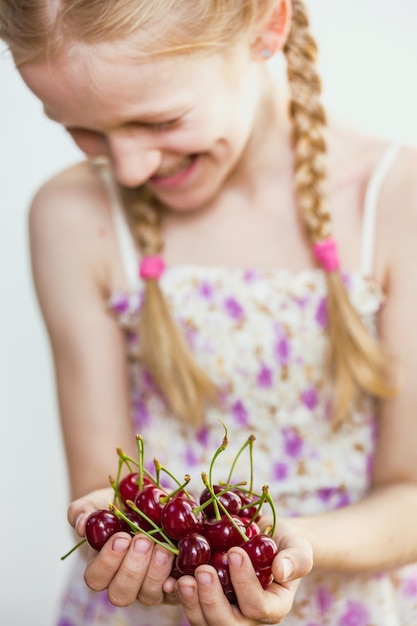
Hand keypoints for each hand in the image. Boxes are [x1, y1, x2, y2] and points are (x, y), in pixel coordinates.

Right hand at [67, 489, 177, 606]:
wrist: (145, 500)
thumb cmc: (115, 505)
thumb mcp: (95, 502)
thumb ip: (82, 511)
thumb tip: (82, 525)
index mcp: (101, 567)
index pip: (96, 578)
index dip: (108, 562)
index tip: (121, 537)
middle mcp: (124, 582)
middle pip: (122, 593)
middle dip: (133, 568)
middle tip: (143, 541)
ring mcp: (148, 586)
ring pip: (149, 594)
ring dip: (156, 572)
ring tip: (163, 547)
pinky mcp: (171, 583)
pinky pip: (175, 594)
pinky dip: (178, 585)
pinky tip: (181, 571)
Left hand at [165, 520, 312, 624]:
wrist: (268, 540)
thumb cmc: (285, 544)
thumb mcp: (298, 547)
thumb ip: (296, 559)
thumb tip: (281, 569)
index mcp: (273, 607)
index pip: (257, 606)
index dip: (245, 583)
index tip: (236, 552)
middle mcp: (248, 617)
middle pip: (227, 624)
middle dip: (212, 600)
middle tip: (203, 570)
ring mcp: (226, 612)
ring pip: (206, 621)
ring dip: (192, 602)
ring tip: (184, 578)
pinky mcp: (208, 601)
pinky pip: (193, 608)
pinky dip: (180, 596)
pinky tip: (170, 580)